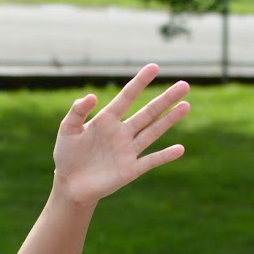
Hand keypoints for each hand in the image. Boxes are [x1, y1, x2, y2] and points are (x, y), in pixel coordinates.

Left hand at [53, 65, 187, 205]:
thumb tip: (91, 96)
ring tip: (186, 105)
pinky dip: (164, 156)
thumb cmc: (67, 156)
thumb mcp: (67, 130)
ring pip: (153, 131)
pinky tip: (179, 149)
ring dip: (170, 119)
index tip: (154, 67)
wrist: (70, 185)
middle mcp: (122, 132)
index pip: (127, 97)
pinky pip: (150, 161)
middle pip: (148, 112)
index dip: (140, 82)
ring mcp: (128, 150)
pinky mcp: (130, 170)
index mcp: (107, 120)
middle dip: (165, 99)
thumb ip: (77, 112)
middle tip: (184, 85)